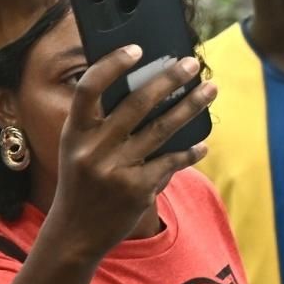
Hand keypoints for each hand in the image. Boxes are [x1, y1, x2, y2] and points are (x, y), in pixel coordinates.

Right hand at [42, 44, 213, 257]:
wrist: (75, 234)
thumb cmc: (81, 183)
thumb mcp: (77, 151)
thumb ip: (101, 125)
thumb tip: (150, 91)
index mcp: (73, 134)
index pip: (88, 90)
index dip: (111, 65)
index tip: (136, 49)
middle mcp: (92, 150)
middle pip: (136, 104)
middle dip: (169, 79)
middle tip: (192, 63)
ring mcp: (115, 171)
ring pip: (162, 129)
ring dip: (191, 106)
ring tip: (210, 90)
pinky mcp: (137, 190)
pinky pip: (171, 162)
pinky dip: (189, 152)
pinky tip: (201, 145)